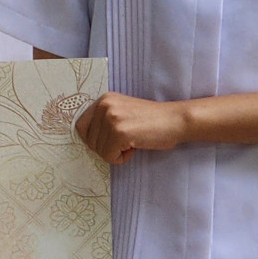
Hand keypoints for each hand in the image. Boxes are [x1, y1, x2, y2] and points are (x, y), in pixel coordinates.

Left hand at [74, 92, 190, 164]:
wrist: (176, 120)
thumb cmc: (153, 121)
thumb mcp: (123, 112)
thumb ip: (105, 120)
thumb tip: (88, 139)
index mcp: (103, 100)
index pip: (81, 127)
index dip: (94, 140)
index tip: (110, 141)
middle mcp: (104, 106)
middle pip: (89, 141)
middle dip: (107, 147)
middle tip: (128, 140)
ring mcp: (111, 118)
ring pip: (99, 151)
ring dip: (116, 152)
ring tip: (133, 141)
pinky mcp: (119, 132)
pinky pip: (110, 157)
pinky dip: (122, 158)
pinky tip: (136, 147)